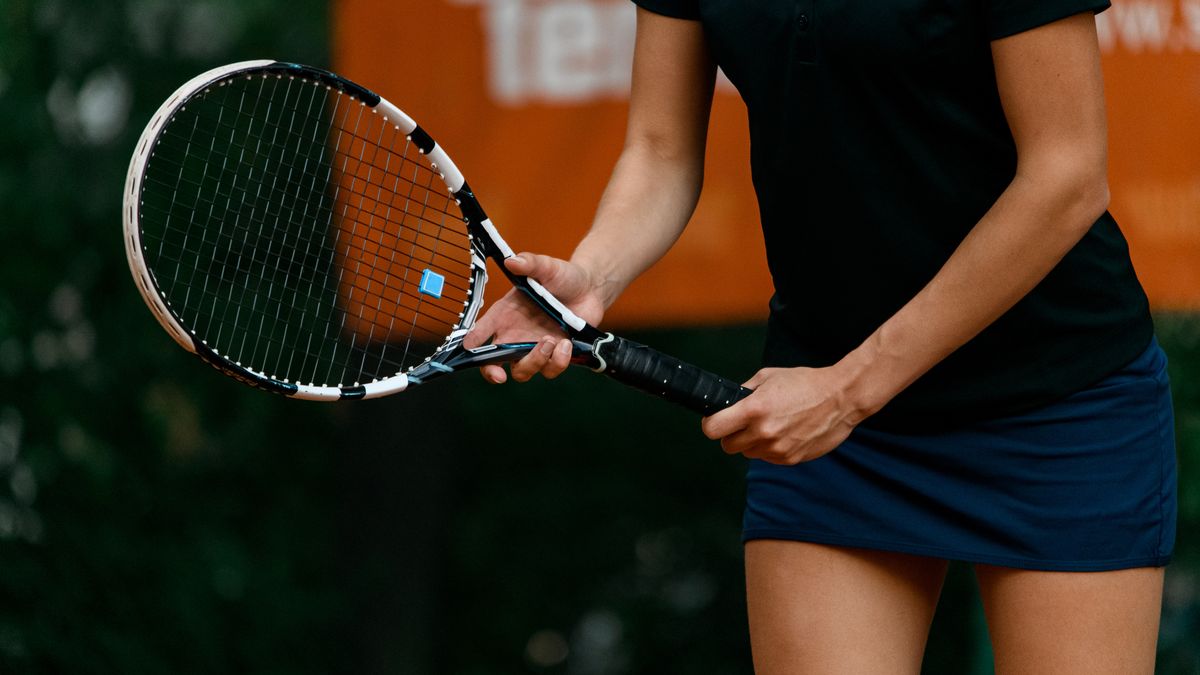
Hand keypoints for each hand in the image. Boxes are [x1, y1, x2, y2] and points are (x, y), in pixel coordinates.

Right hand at [463, 253, 605, 383]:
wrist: (590, 288)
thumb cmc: (563, 276)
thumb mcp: (546, 266)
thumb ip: (529, 263)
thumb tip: (513, 261)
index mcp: (505, 314)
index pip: (480, 332)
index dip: (471, 343)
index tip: (468, 349)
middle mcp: (515, 335)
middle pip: (493, 362)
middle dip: (492, 372)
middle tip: (499, 375)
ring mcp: (534, 347)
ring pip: (523, 371)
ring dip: (535, 361)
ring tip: (550, 340)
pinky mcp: (554, 356)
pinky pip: (550, 370)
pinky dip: (558, 362)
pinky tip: (566, 344)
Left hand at [700, 366, 869, 464]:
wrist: (841, 398)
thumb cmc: (805, 383)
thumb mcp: (769, 377)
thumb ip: (744, 392)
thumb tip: (726, 403)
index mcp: (754, 409)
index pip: (714, 429)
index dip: (711, 424)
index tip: (716, 420)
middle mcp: (764, 432)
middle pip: (728, 446)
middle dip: (732, 434)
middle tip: (744, 423)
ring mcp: (777, 449)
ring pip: (748, 453)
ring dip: (752, 442)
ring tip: (771, 424)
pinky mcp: (790, 459)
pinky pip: (768, 458)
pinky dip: (770, 448)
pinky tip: (786, 432)